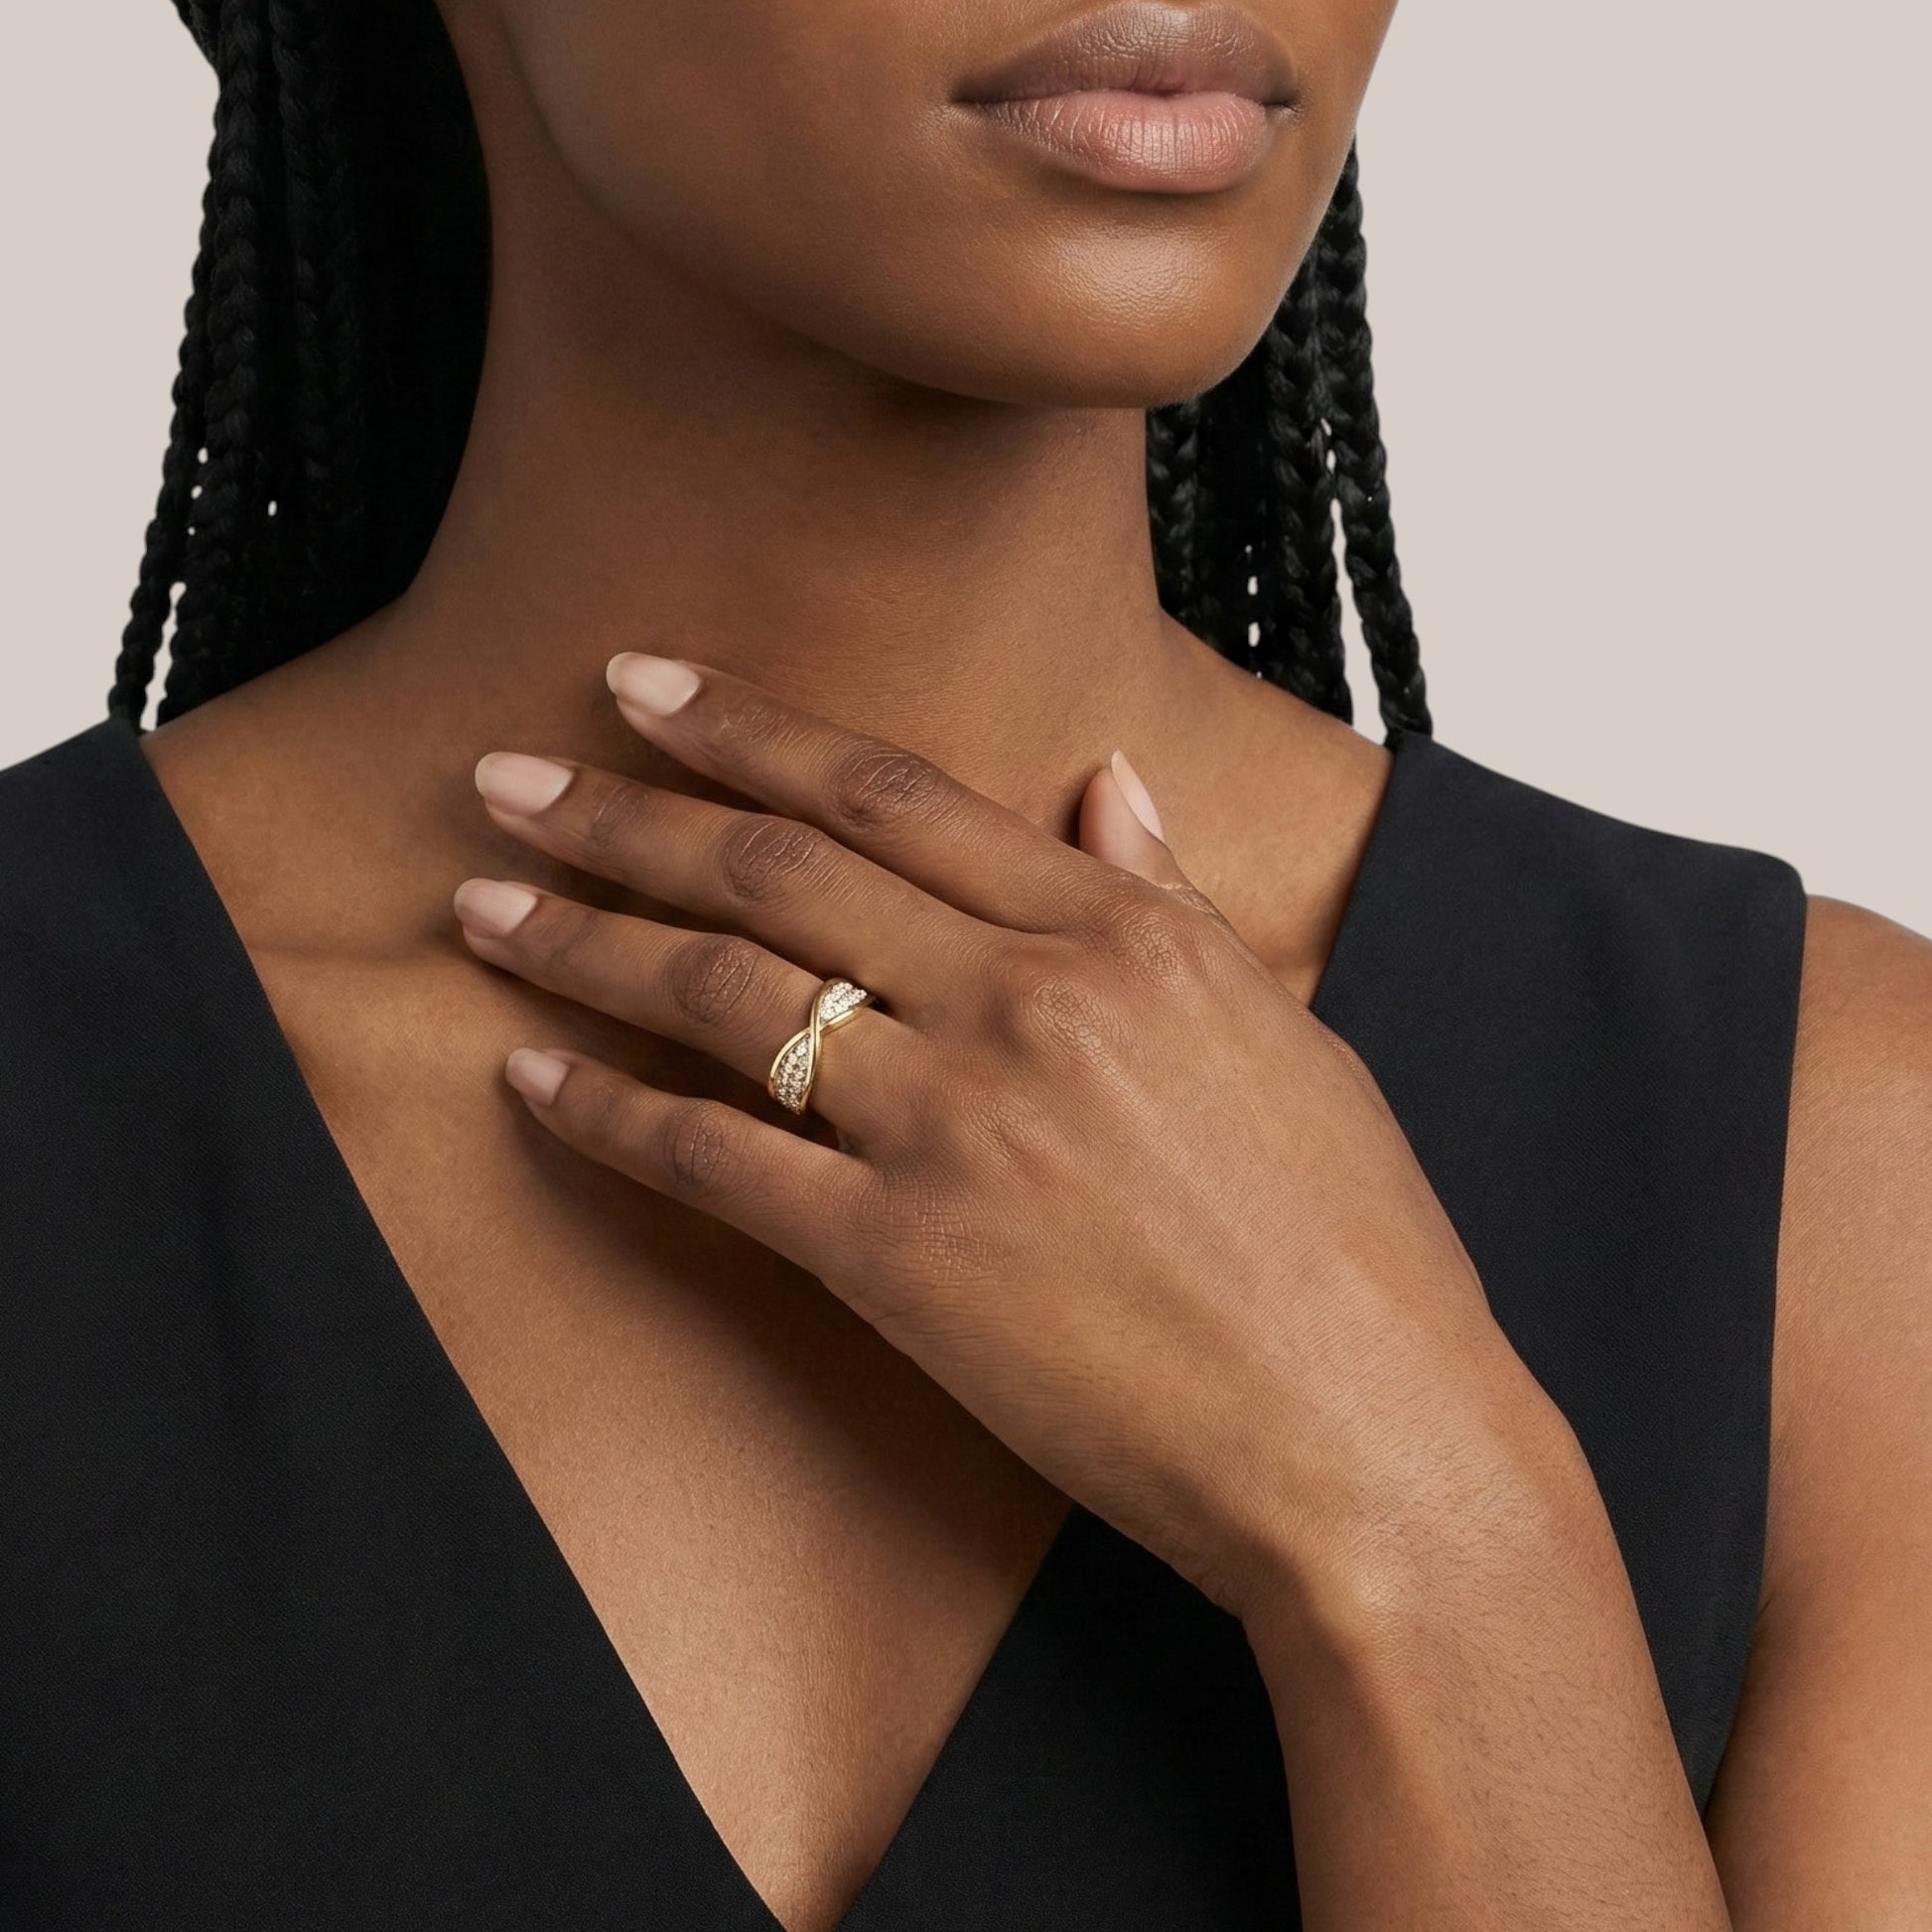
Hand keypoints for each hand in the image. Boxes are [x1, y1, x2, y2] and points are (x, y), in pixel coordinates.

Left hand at [453, 654, 1550, 1623]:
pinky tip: (530, 1081)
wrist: (1370, 1435)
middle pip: (778, 867)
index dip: (749, 727)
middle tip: (508, 776)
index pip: (893, 791)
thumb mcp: (1275, 1027)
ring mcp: (952, 1125)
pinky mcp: (899, 1259)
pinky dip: (609, 1116)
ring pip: (724, 992)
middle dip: (625, 810)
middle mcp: (1020, 1000)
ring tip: (482, 905)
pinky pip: (719, 1162)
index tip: (647, 684)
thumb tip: (1106, 784)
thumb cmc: (1348, 1241)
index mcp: (1117, 933)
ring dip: (583, 940)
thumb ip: (1166, 898)